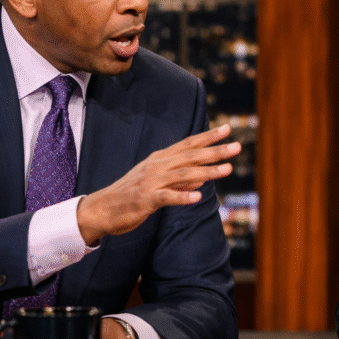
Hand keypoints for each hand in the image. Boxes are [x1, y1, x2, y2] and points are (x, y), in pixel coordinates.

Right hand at [76, 124, 240, 244]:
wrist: (101, 209)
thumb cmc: (131, 195)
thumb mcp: (157, 183)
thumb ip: (179, 180)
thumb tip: (202, 179)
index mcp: (161, 159)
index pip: (188, 144)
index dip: (208, 137)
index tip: (228, 129)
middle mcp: (157, 166)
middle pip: (191, 156)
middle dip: (215, 151)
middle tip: (237, 147)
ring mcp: (151, 182)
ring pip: (184, 175)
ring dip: (207, 172)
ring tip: (227, 170)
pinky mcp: (144, 200)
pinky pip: (166, 198)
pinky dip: (182, 197)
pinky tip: (198, 198)